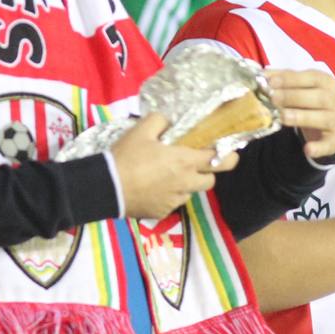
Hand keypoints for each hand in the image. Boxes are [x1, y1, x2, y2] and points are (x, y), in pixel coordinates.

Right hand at [111, 113, 237, 218]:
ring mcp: (174, 200)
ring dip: (185, 184)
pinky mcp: (162, 213)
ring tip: (166, 175)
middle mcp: (185, 183)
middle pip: (211, 181)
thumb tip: (169, 121)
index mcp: (185, 161)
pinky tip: (152, 188)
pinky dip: (168, 196)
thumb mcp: (142, 130)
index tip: (227, 152)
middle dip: (207, 172)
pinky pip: (172, 202)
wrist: (106, 187)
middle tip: (193, 164)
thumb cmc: (127, 156)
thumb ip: (161, 120)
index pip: (220, 160)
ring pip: (190, 192)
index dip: (228, 155)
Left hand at [265, 69, 334, 160]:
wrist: (334, 124)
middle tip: (273, 98)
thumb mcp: (303, 86)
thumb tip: (262, 74)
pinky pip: (327, 144)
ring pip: (322, 118)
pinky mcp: (334, 140)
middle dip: (293, 97)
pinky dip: (319, 147)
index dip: (291, 79)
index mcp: (326, 82)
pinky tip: (307, 149)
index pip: (311, 78)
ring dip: (302, 117)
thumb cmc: (313, 100)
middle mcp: (333, 100)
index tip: (271, 82)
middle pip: (318, 97)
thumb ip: (285, 79)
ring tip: (282, 116)